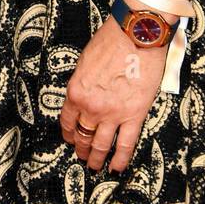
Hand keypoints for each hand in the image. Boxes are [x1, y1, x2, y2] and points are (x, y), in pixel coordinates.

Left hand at [60, 16, 168, 172]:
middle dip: (80, 149)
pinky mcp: (134, 115)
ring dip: (96, 158)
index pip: (68, 120)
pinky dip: (120, 159)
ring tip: (94, 166)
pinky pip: (125, 144)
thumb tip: (85, 94)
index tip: (70, 138)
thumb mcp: (85, 61)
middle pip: (82, 135)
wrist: (136, 35)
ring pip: (101, 145)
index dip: (68, 133)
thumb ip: (83, 82)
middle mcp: (91, 107)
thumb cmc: (112, 40)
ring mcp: (112, 114)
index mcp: (76, 91)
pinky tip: (117, 168)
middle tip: (81, 157)